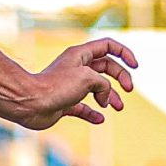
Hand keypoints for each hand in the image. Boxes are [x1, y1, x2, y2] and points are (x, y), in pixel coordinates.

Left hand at [16, 37, 137, 128]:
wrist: (29, 103)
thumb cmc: (56, 87)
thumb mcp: (88, 78)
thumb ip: (104, 83)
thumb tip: (104, 97)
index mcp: (80, 55)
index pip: (108, 46)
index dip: (124, 53)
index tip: (135, 66)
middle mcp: (76, 68)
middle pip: (107, 68)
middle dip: (121, 77)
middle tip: (128, 90)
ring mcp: (71, 86)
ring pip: (98, 88)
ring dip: (110, 97)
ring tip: (118, 107)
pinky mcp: (65, 103)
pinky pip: (84, 107)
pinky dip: (93, 113)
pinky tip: (99, 118)